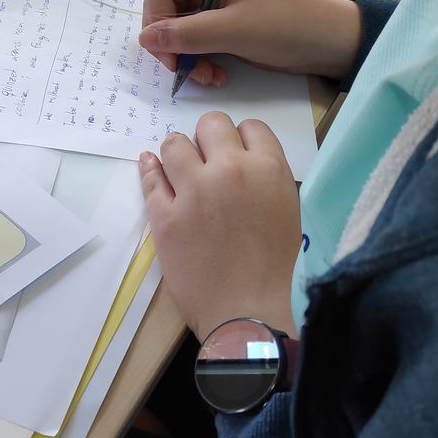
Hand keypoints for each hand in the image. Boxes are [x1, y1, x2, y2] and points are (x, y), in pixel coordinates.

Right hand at [140, 0, 363, 85]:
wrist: (331, 43)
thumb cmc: (287, 26)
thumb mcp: (234, 30)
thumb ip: (186, 34)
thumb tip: (144, 39)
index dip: (156, 23)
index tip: (169, 55)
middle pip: (166, 12)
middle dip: (174, 46)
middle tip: (188, 72)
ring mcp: (216, 4)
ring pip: (179, 32)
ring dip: (188, 58)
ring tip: (209, 76)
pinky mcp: (225, 26)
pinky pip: (196, 43)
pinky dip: (200, 61)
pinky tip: (217, 74)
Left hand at [140, 112, 300, 341]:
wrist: (247, 313)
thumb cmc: (276, 269)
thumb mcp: (288, 212)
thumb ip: (267, 179)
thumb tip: (243, 161)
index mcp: (269, 170)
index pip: (251, 127)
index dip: (242, 140)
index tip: (235, 155)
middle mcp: (230, 171)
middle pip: (211, 124)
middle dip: (209, 139)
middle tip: (208, 161)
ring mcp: (193, 191)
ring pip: (174, 143)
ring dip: (178, 152)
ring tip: (181, 168)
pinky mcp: (164, 215)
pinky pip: (150, 176)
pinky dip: (150, 168)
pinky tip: (152, 165)